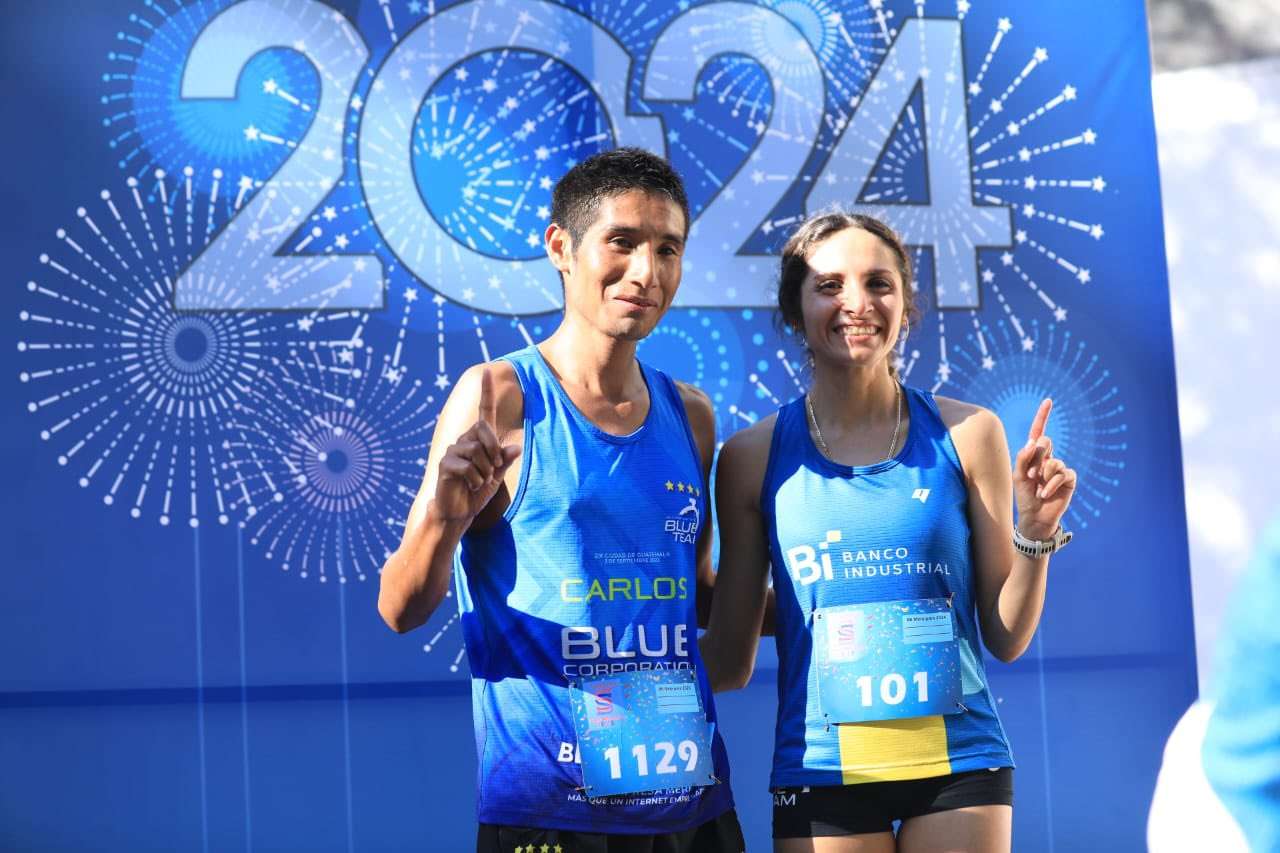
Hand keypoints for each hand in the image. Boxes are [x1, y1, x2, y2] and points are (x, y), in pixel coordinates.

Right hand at [433, 366, 520, 523]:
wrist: (456, 513)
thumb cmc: (476, 493)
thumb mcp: (496, 477)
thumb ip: (504, 462)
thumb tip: (514, 448)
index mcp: (477, 441)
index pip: (483, 412)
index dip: (486, 392)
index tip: (487, 371)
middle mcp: (463, 441)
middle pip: (483, 430)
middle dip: (494, 451)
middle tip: (493, 470)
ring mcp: (452, 451)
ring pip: (477, 451)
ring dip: (485, 470)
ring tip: (480, 481)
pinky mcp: (445, 464)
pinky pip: (467, 466)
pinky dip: (476, 479)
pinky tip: (471, 486)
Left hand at [1013, 399, 1076, 541]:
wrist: (1035, 516)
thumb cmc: (1024, 496)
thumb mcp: (1018, 476)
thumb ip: (1023, 458)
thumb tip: (1033, 442)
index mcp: (1034, 455)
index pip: (1038, 433)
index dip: (1043, 416)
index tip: (1048, 400)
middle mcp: (1048, 458)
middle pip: (1045, 443)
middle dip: (1035, 459)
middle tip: (1030, 476)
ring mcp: (1059, 468)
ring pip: (1053, 461)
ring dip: (1042, 476)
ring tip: (1038, 489)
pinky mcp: (1069, 479)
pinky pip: (1063, 473)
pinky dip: (1051, 484)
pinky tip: (1045, 493)